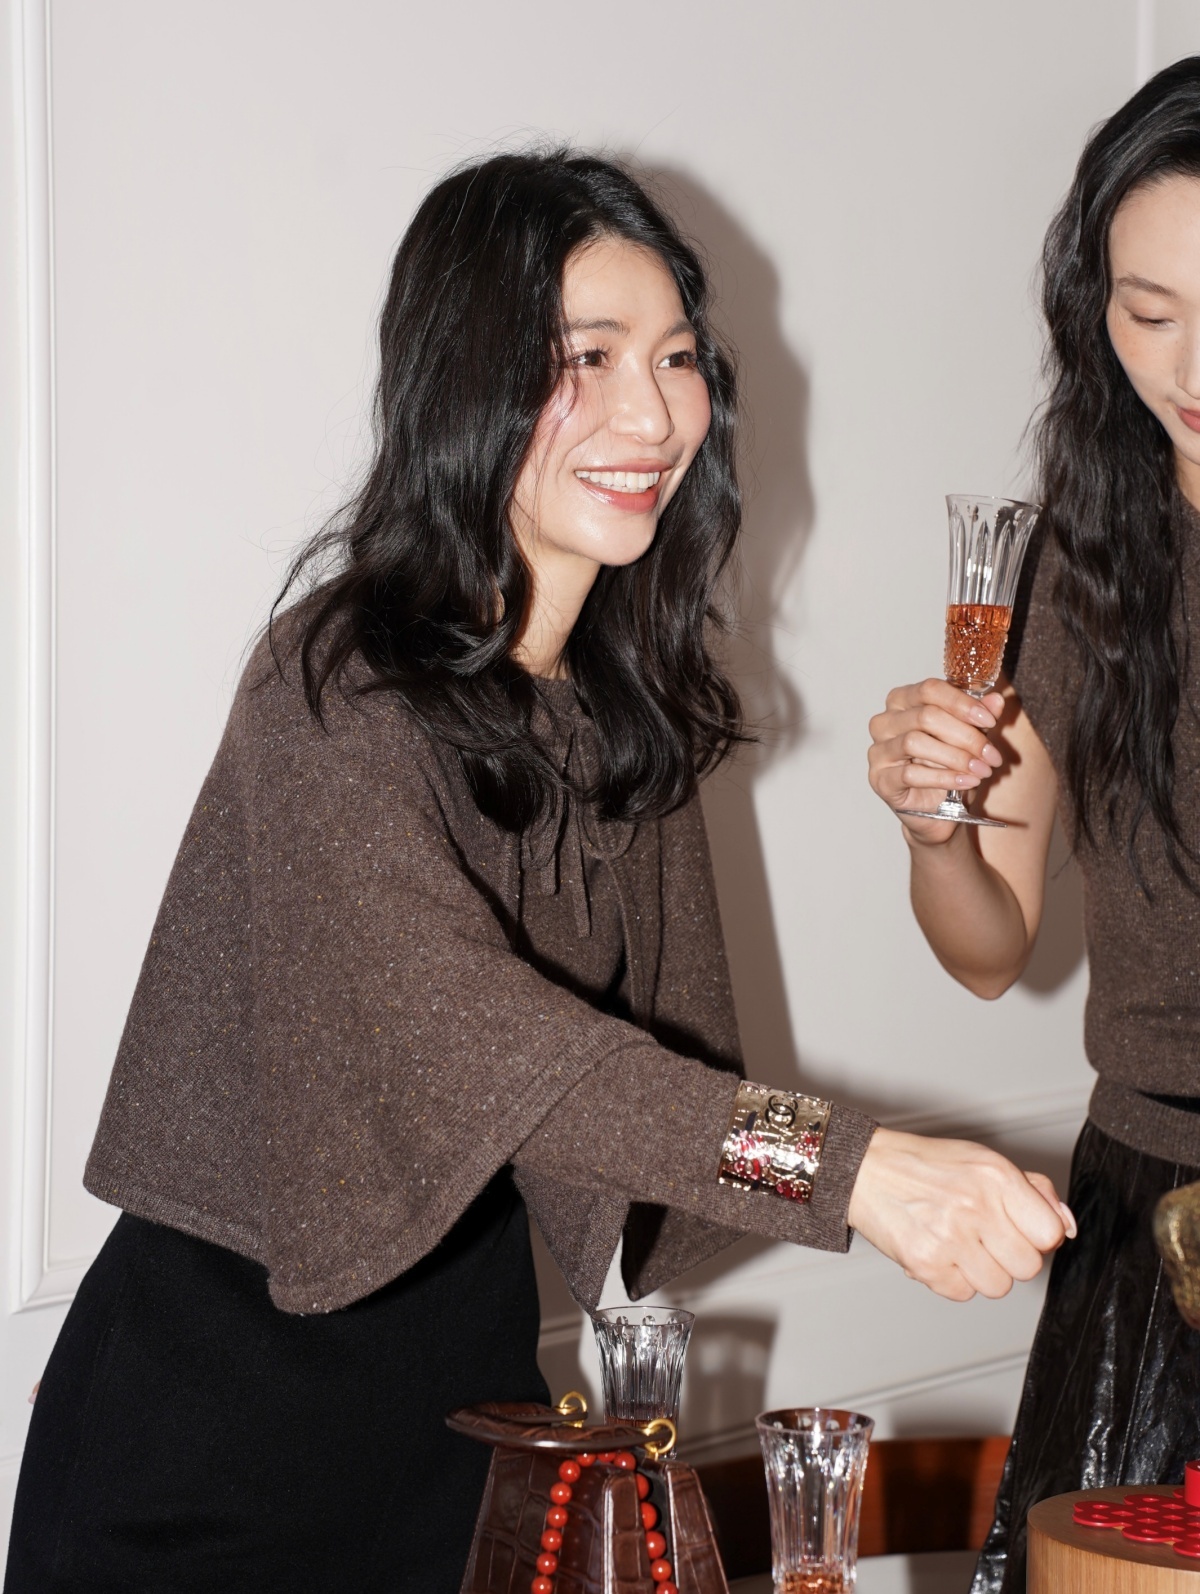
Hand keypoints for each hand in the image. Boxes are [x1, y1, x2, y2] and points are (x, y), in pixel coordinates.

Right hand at [847, 1127, 1075, 1300]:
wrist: (866, 1170)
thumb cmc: (927, 1166)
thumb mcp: (984, 1162)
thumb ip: (1034, 1192)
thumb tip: (1068, 1228)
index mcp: (995, 1176)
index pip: (1050, 1233)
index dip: (1038, 1236)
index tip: (1020, 1228)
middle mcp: (975, 1206)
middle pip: (1028, 1267)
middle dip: (1010, 1256)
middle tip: (985, 1236)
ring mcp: (950, 1238)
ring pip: (998, 1287)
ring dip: (983, 1272)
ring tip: (960, 1244)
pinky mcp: (926, 1264)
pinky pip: (963, 1294)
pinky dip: (953, 1279)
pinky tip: (939, 1251)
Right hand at [867, 680, 1005, 843]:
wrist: (937, 809)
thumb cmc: (947, 767)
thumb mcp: (969, 739)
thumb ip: (979, 718)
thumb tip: (996, 700)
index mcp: (903, 700)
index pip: (930, 689)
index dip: (962, 703)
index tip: (990, 721)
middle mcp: (885, 722)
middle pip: (925, 716)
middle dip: (966, 736)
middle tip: (991, 754)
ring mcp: (878, 751)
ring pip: (915, 742)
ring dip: (956, 757)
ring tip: (981, 770)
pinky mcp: (880, 779)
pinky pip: (910, 774)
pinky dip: (944, 778)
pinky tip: (967, 782)